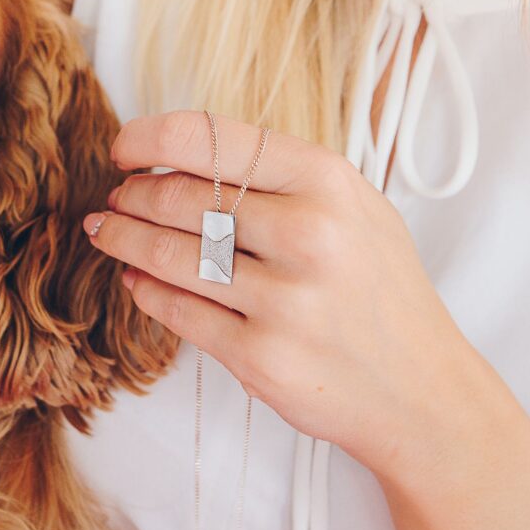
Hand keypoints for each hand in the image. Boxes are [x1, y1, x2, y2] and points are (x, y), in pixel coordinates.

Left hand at [82, 110, 516, 481]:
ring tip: (108, 231)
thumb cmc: (379, 290)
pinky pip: (177, 311)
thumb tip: (179, 158)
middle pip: (180, 198)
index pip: (211, 139)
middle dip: (134, 196)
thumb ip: (279, 178)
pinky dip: (145, 290)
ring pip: (168, 255)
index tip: (124, 150)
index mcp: (328, 182)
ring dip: (124, 240)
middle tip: (117, 199)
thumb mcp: (355, 209)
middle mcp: (309, 235)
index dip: (148, 138)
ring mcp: (284, 300)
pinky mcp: (260, 357)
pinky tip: (135, 279)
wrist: (421, 391)